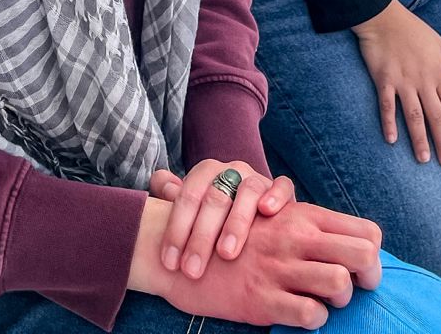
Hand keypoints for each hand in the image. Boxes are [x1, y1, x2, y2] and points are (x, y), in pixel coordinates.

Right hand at [130, 196, 382, 328]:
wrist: (177, 251)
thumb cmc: (231, 239)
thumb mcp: (271, 222)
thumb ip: (307, 228)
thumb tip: (346, 245)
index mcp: (302, 215)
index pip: (366, 231)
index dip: (374, 255)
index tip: (360, 270)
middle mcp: (296, 236)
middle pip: (363, 254)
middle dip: (368, 278)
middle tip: (352, 289)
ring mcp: (279, 267)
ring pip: (340, 284)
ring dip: (339, 300)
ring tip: (324, 302)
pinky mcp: (262, 299)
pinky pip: (309, 314)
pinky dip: (313, 319)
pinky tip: (298, 314)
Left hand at [148, 160, 293, 278]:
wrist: (249, 215)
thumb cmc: (213, 219)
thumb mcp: (191, 210)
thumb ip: (173, 198)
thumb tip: (158, 181)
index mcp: (206, 172)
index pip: (187, 196)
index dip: (176, 229)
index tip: (170, 263)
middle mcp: (232, 171)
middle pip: (214, 198)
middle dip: (201, 236)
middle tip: (192, 269)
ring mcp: (257, 178)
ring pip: (247, 191)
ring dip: (235, 223)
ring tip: (226, 253)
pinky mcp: (280, 189)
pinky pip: (282, 186)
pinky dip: (275, 196)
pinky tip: (267, 212)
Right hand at [351, 0, 440, 165]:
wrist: (382, 16)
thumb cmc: (411, 29)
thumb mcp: (437, 43)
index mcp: (438, 72)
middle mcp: (424, 80)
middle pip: (437, 116)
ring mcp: (403, 81)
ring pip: (415, 116)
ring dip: (420, 139)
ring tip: (424, 159)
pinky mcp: (384, 80)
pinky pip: (387, 106)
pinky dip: (389, 123)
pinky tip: (391, 140)